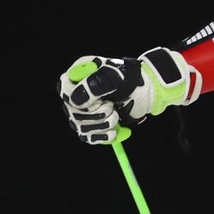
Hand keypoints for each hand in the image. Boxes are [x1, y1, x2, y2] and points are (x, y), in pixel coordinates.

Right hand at [58, 48, 200, 144]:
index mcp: (79, 76)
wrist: (148, 91)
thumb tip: (75, 101)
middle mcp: (78, 93)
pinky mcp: (95, 124)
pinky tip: (114, 131)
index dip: (78, 100)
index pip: (64, 91)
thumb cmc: (131, 79)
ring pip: (81, 127)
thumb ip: (93, 85)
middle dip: (95, 115)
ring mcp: (86, 110)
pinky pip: (89, 137)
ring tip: (116, 116)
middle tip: (112, 107)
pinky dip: (103, 137)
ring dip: (101, 125)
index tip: (98, 100)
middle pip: (73, 113)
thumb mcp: (114, 76)